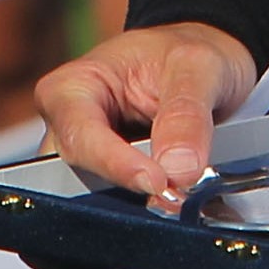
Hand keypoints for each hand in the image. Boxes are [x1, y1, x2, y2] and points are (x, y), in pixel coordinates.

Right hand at [34, 22, 258, 214]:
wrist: (200, 65)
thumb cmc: (186, 52)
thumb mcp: (197, 65)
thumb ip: (186, 114)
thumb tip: (178, 167)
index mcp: (72, 86)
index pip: (81, 137)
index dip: (116, 164)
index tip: (158, 180)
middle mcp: (69, 127)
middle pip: (79, 178)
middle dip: (125, 196)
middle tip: (173, 203)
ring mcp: (87, 160)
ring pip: (95, 202)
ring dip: (136, 212)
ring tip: (177, 209)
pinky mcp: (107, 184)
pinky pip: (118, 210)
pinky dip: (146, 216)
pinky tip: (174, 214)